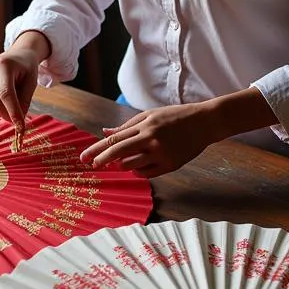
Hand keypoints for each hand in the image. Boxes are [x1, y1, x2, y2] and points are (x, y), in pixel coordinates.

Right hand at [0, 41, 42, 130]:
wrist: (18, 55)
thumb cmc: (26, 69)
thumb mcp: (31, 82)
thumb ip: (25, 101)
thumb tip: (17, 122)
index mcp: (4, 64)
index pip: (6, 93)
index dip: (13, 112)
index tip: (21, 127)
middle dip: (6, 115)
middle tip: (18, 121)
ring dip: (0, 114)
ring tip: (12, 111)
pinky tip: (4, 106)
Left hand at [80, 104, 216, 178]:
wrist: (204, 123)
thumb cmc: (175, 116)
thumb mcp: (150, 115)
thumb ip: (127, 125)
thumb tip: (105, 131)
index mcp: (145, 125)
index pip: (115, 139)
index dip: (98, 148)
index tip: (85, 156)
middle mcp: (151, 139)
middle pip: (119, 152)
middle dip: (102, 159)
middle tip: (90, 165)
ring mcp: (161, 154)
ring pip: (132, 165)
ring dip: (122, 164)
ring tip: (121, 160)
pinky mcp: (170, 166)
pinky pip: (146, 173)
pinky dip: (138, 170)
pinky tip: (138, 164)